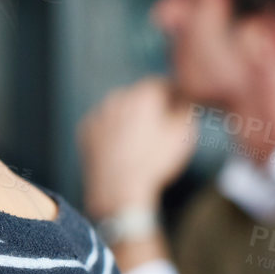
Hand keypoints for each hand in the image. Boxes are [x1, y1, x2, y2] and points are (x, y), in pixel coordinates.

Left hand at [77, 76, 197, 218]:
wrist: (118, 189)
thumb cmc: (155, 161)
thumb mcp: (184, 133)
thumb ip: (187, 107)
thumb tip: (185, 98)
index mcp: (142, 94)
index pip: (163, 84)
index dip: (175, 96)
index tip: (182, 109)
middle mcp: (118, 97)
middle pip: (141, 96)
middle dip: (153, 107)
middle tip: (164, 129)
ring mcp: (100, 114)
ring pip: (121, 109)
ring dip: (133, 118)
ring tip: (144, 142)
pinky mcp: (87, 131)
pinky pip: (107, 124)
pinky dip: (115, 130)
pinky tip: (125, 148)